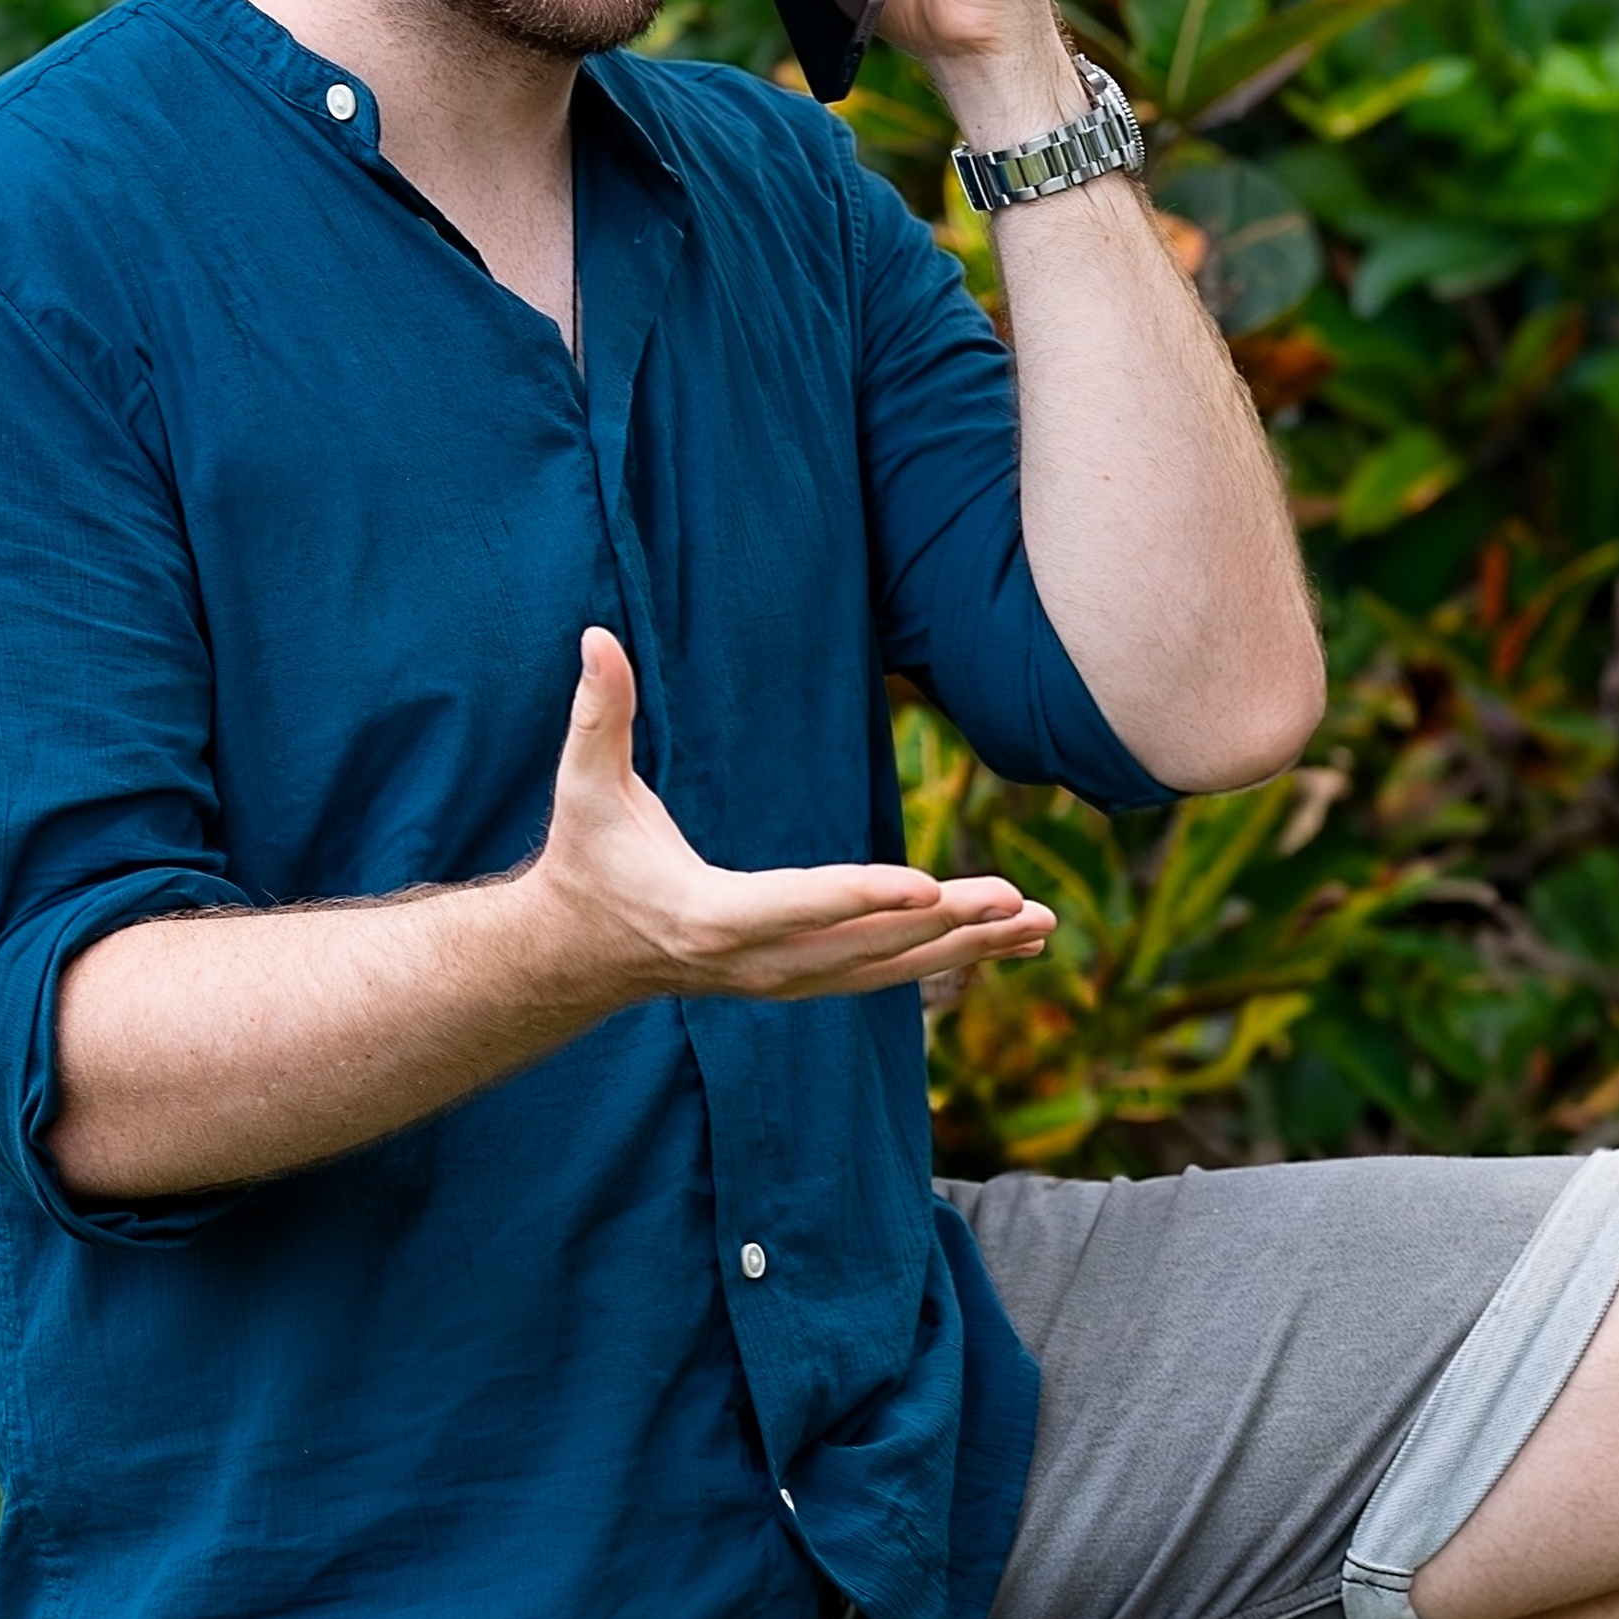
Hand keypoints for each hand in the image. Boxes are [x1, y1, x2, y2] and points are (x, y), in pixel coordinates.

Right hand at [531, 629, 1053, 1000]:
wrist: (578, 955)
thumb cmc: (587, 859)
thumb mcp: (583, 785)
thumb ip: (599, 713)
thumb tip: (596, 635)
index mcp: (709, 916)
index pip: (797, 905)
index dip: (861, 894)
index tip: (926, 886)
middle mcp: (756, 962)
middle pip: (865, 945)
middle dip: (944, 924)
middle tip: (1017, 900)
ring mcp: (782, 981)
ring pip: (888, 969)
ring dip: (967, 947)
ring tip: (1039, 924)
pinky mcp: (800, 983)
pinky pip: (885, 975)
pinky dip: (949, 959)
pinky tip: (1007, 942)